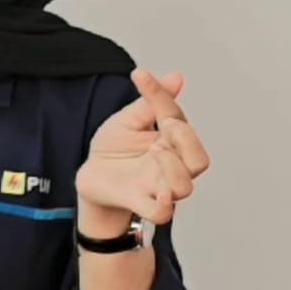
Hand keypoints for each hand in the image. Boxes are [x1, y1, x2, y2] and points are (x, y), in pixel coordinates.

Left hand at [75, 67, 210, 226]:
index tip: (140, 77)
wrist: (91, 174)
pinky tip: (158, 193)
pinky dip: (163, 206)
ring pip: (185, 187)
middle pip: (199, 160)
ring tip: (155, 150)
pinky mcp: (139, 202)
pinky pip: (161, 213)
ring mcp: (156, 186)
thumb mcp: (129, 119)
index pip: (179, 120)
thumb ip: (152, 101)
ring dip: (174, 167)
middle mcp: (171, 166)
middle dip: (186, 139)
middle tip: (165, 124)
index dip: (164, 97)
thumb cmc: (115, 149)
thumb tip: (177, 77)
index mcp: (171, 142)